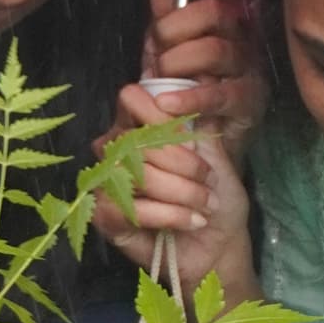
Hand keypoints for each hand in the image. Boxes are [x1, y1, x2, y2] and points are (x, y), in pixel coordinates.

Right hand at [92, 94, 255, 280]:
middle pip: (137, 140)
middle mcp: (116, 151)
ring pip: (136, 174)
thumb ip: (199, 120)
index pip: (132, 98)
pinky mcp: (105, 216)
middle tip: (208, 181)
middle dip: (182, 163)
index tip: (192, 141)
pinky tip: (191, 221)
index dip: (160, 114)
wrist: (218, 245)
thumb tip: (200, 77)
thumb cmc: (215, 196)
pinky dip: (168, 214)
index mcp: (139, 127)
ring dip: (181, 191)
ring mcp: (107, 183)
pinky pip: (130, 207)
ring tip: (205, 204)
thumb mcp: (215, 153)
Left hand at [143, 0, 258, 121]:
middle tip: (157, 52)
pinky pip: (220, 94)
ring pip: (216, 50)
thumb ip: (165, 10)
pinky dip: (189, 98)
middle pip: (214, 11)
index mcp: (223, 16)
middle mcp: (241, 35)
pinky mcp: (250, 101)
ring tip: (161, 80)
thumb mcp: (166, 44)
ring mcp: (249, 67)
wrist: (197, 134)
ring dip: (177, 63)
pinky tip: (166, 103)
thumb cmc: (182, 84)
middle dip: (173, 28)